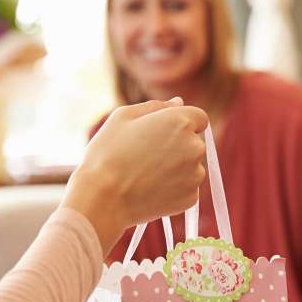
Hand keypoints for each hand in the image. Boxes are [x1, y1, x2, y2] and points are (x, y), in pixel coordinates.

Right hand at [64, 98, 207, 254]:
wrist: (102, 198)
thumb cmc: (108, 153)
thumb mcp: (123, 117)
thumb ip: (156, 106)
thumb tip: (178, 103)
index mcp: (180, 122)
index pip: (199, 118)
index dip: (180, 123)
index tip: (160, 133)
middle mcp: (195, 147)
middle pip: (195, 142)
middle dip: (178, 145)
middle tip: (147, 155)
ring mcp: (195, 175)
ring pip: (192, 166)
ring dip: (177, 167)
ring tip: (146, 174)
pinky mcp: (191, 198)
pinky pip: (187, 187)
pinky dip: (174, 188)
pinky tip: (150, 188)